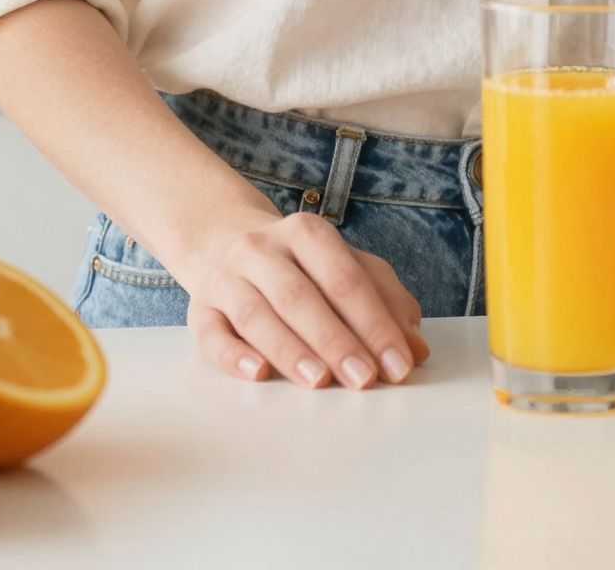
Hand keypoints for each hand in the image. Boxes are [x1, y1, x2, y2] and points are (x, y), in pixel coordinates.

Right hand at [175, 208, 430, 388]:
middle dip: (336, 340)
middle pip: (300, 296)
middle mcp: (262, 250)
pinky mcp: (199, 309)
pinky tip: (258, 374)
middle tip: (363, 378)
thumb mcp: (346, 267)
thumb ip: (385, 300)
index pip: (346, 278)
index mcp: (307, 233)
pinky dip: (233, 355)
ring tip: (319, 381)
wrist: (223, 240)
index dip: (374, 323)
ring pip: (256, 314)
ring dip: (290, 350)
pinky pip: (211, 333)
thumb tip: (415, 346)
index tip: (398, 363)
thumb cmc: (300, 266)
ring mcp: (226, 278)